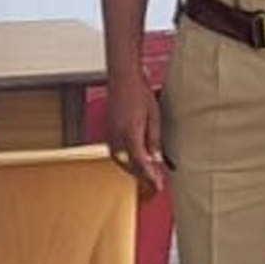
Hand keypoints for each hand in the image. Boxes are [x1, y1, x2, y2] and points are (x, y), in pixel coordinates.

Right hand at [106, 70, 166, 191]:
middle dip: (140, 175)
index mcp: (130, 133)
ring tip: (143, 173)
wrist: (123, 78)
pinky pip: (113, 150)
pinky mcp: (106, 129)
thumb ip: (154, 139)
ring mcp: (109, 132)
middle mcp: (117, 135)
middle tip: (153, 182)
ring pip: (119, 159)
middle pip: (128, 164)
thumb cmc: (139, 92)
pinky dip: (123, 158)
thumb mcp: (154, 116)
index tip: (157, 185)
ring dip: (131, 168)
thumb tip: (157, 158)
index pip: (140, 162)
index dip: (149, 176)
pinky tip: (131, 158)